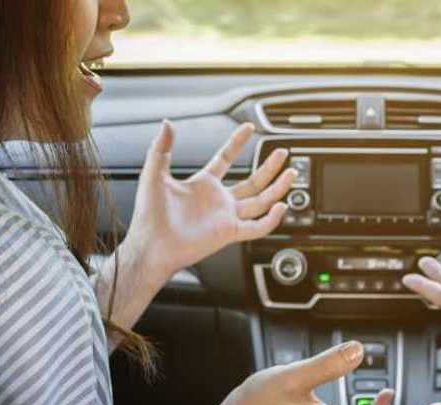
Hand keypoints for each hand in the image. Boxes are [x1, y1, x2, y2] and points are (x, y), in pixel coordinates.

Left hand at [125, 121, 295, 282]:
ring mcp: (225, 217)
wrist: (151, 245)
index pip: (226, 159)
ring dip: (277, 189)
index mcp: (202, 185)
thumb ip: (161, 149)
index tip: (249, 128)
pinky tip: (280, 207)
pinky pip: (256, 226)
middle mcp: (218, 200)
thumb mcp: (153, 174)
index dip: (237, 143)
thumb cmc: (149, 215)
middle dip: (269, 167)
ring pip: (260, 201)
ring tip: (291, 174)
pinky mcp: (229, 233)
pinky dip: (271, 219)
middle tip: (282, 152)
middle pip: (252, 181)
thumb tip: (167, 123)